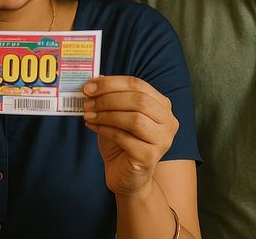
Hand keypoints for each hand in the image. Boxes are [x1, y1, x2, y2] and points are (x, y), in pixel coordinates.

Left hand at [83, 76, 177, 196]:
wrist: (128, 176)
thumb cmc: (122, 143)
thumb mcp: (116, 114)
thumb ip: (111, 96)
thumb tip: (96, 78)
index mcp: (162, 105)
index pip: (138, 85)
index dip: (111, 83)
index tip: (88, 86)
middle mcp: (168, 121)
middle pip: (139, 100)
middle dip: (108, 98)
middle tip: (87, 102)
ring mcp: (162, 140)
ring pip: (134, 119)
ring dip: (106, 114)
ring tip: (88, 115)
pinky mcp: (150, 157)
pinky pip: (125, 138)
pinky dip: (106, 130)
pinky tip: (93, 127)